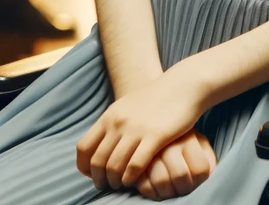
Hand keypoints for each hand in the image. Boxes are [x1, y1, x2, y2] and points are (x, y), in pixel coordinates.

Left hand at [76, 69, 205, 190]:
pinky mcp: (155, 136)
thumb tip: (101, 144)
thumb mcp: (129, 104)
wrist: (184, 84)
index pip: (84, 148)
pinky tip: (136, 179)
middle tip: (108, 184)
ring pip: (114, 167)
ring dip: (115, 181)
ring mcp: (136, 129)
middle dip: (100, 179)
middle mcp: (119, 123)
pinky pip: (135, 165)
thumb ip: (113, 123)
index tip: (94, 174)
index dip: (85, 167)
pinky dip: (131, 178)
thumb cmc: (159, 97)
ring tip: (123, 184)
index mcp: (110, 115)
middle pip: (98, 162)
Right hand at [135, 130, 216, 200]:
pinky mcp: (135, 163)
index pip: (200, 169)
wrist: (156, 123)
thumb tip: (211, 176)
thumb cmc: (182, 140)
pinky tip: (158, 190)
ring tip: (171, 190)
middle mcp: (169, 145)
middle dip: (184, 189)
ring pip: (162, 183)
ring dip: (169, 193)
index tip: (197, 182)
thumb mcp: (199, 142)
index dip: (200, 181)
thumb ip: (207, 157)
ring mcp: (150, 154)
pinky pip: (144, 186)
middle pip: (181, 177)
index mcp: (188, 138)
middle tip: (183, 189)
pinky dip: (153, 194)